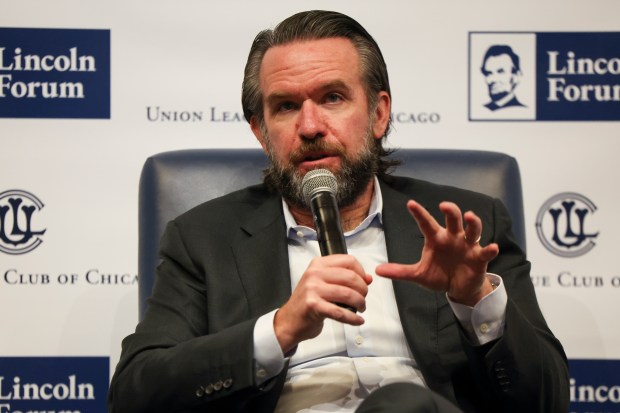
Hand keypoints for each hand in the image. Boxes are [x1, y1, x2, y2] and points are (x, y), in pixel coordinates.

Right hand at [274, 254, 371, 352]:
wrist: (289, 321)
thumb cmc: (307, 302)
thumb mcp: (323, 284)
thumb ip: (344, 279)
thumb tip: (367, 278)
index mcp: (318, 264)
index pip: (348, 261)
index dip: (361, 272)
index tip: (364, 281)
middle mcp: (314, 274)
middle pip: (351, 277)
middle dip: (363, 290)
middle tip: (363, 298)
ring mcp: (313, 289)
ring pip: (348, 294)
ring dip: (360, 303)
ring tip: (360, 308)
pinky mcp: (314, 306)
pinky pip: (340, 312)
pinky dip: (353, 318)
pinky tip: (357, 320)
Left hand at [376, 200, 498, 306]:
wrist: (458, 289)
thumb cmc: (439, 276)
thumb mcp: (418, 275)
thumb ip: (400, 271)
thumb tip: (377, 271)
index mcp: (436, 239)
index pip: (427, 223)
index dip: (419, 213)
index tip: (410, 204)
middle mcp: (453, 237)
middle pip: (453, 219)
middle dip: (451, 211)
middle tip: (444, 205)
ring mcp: (468, 246)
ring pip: (473, 229)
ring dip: (473, 223)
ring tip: (469, 216)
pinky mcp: (480, 257)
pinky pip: (486, 251)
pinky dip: (490, 249)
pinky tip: (492, 247)